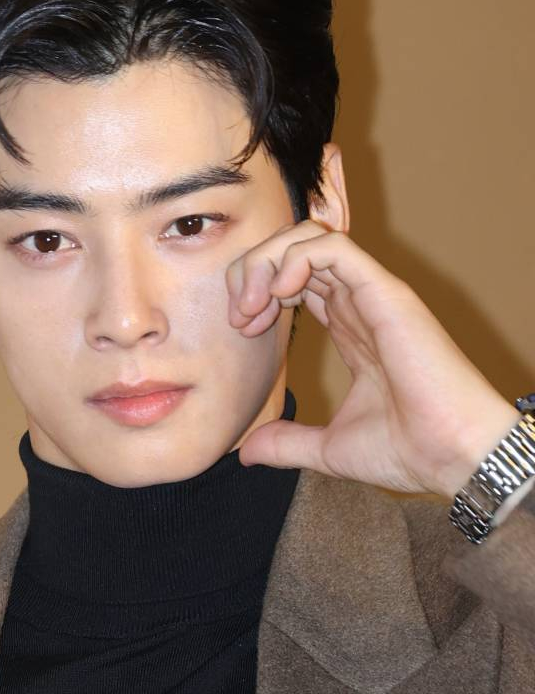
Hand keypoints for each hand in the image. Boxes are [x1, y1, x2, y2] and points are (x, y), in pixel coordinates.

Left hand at [226, 219, 519, 498]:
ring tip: (254, 305)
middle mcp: (358, 303)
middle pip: (294, 251)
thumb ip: (286, 442)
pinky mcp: (384, 291)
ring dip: (268, 262)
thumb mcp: (328, 448)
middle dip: (253, 272)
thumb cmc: (408, 450)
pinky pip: (332, 246)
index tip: (244, 331)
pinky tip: (279, 295)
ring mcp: (371, 294)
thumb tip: (247, 453)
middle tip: (241, 315)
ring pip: (308, 238)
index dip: (258, 293)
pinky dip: (295, 259)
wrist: (452, 456)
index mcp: (348, 327)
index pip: (294, 280)